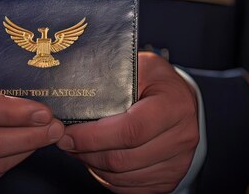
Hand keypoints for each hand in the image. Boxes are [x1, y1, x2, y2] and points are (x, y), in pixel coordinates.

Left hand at [56, 52, 198, 192]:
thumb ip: (110, 78)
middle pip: (122, 159)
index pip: (130, 130)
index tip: (68, 133)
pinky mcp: (168, 180)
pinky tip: (97, 159)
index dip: (93, 136)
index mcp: (174, 106)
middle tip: (66, 140)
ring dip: (92, 165)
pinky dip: (106, 177)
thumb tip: (73, 91)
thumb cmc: (155, 82)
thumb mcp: (138, 67)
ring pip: (121, 177)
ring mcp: (177, 163)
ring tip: (80, 148)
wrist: (180, 101)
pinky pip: (127, 188)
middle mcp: (181, 137)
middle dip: (86, 152)